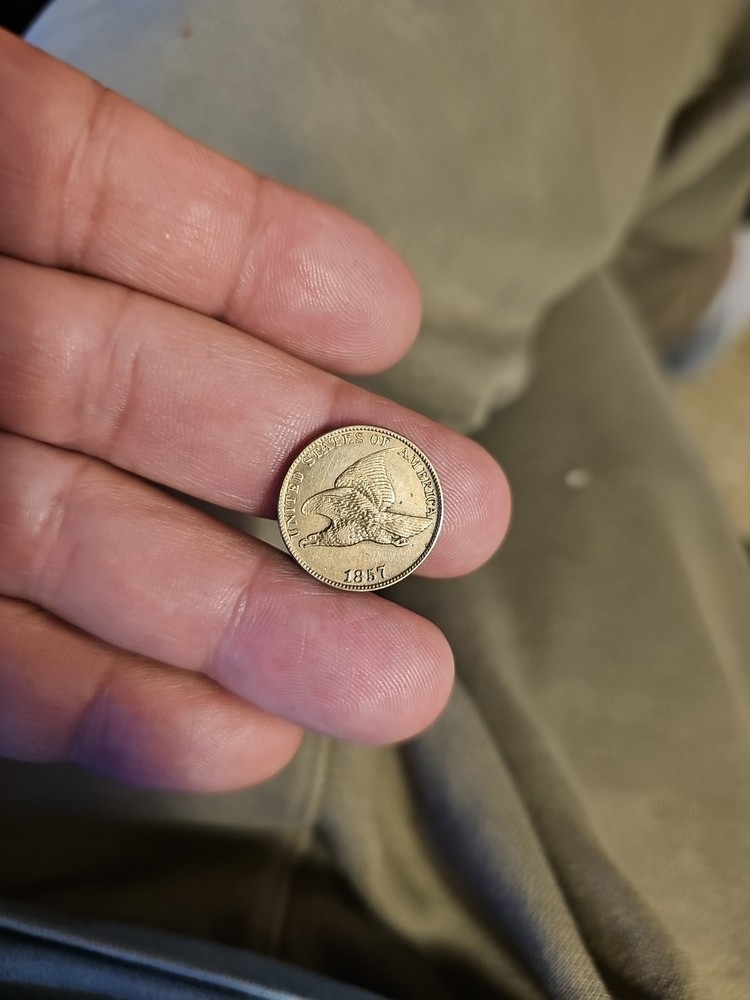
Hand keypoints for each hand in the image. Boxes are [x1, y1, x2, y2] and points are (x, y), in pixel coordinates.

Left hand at [0, 31, 509, 790]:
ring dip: (240, 625)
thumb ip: (26, 166)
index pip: (82, 199)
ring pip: (75, 550)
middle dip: (304, 467)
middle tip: (468, 529)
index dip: (235, 250)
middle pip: (125, 401)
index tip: (378, 312)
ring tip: (399, 686)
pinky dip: (100, 706)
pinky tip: (226, 744)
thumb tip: (252, 250)